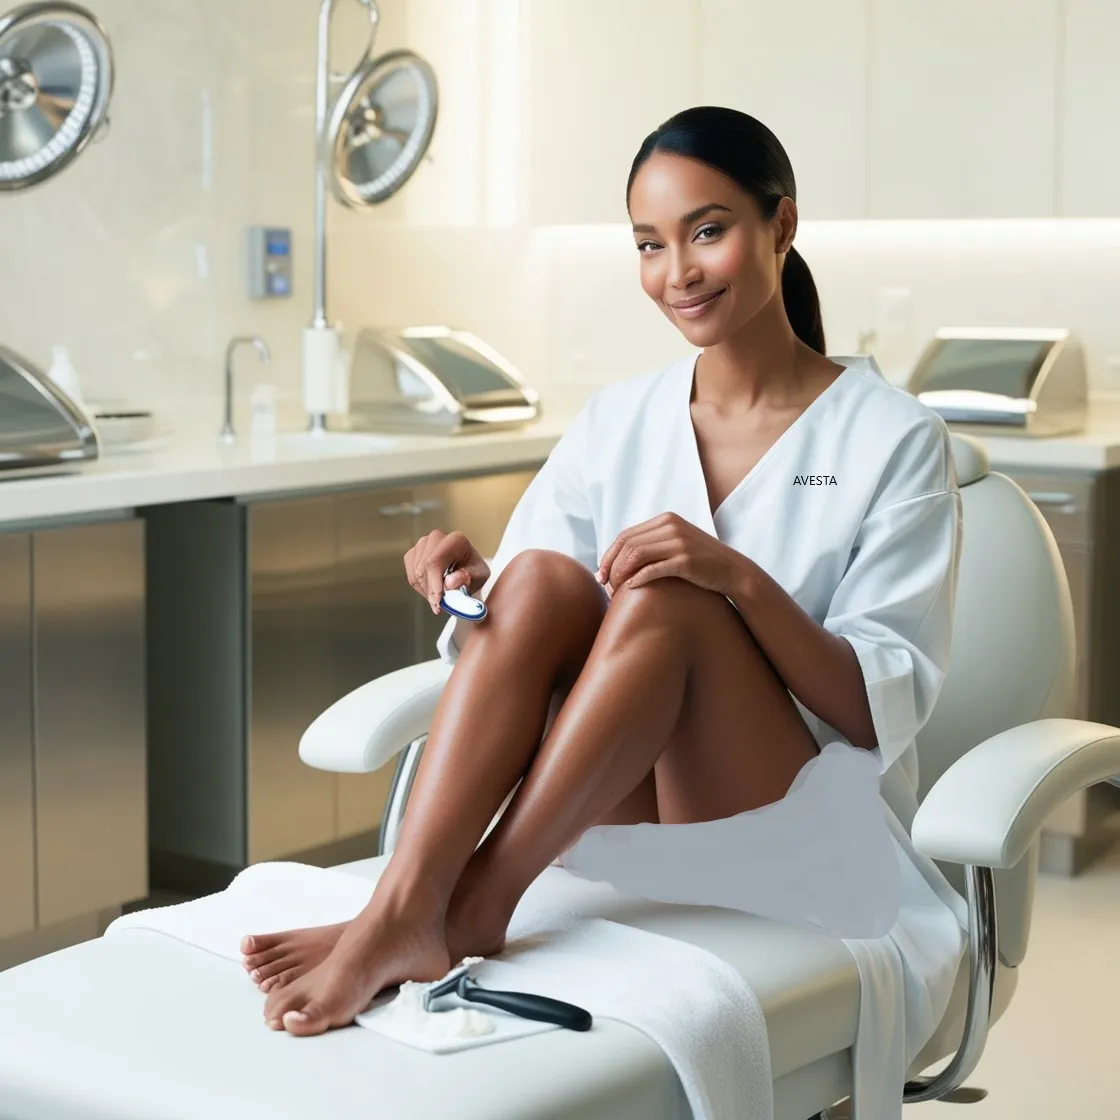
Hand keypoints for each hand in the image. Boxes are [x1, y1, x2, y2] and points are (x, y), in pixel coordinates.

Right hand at [404, 530, 490, 614]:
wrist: (468, 569)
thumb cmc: (474, 572)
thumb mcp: (479, 577)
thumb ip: (467, 579)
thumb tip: (449, 583)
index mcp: (456, 540)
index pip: (435, 562)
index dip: (434, 584)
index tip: (438, 603)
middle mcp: (436, 537)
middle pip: (423, 568)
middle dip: (431, 592)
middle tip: (440, 607)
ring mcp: (422, 544)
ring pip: (416, 574)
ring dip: (427, 592)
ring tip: (440, 600)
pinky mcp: (414, 553)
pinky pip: (411, 575)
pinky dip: (420, 588)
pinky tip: (432, 592)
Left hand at [596, 513, 745, 595]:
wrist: (733, 571)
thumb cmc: (700, 563)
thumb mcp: (675, 544)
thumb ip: (653, 543)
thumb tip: (620, 556)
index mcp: (665, 519)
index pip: (625, 535)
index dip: (609, 555)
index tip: (602, 574)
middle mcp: (671, 526)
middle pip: (627, 544)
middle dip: (611, 565)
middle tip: (605, 585)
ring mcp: (679, 542)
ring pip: (635, 555)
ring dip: (621, 573)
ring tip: (615, 590)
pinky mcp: (685, 560)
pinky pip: (652, 568)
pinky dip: (637, 579)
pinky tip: (631, 589)